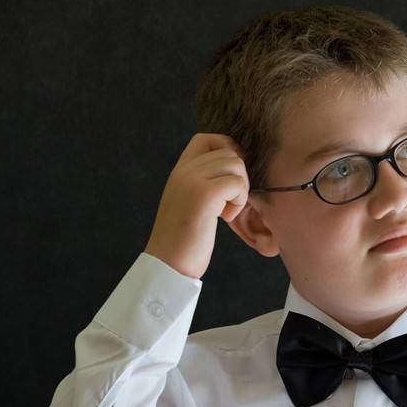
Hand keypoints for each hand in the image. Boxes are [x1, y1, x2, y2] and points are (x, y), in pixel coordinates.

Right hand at [144, 133, 250, 279]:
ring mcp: (193, 181)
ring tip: (225, 211)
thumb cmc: (183, 240)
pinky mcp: (205, 195)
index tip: (228, 177)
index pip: (207, 139)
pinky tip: (225, 218)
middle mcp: (184, 171)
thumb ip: (203, 180)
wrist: (167, 267)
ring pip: (236, 165)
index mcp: (178, 171)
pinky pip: (238, 184)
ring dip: (240, 190)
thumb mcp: (188, 201)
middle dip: (237, 176)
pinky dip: (239, 202)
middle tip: (227, 202)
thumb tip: (235, 163)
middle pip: (229, 152)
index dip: (226, 149)